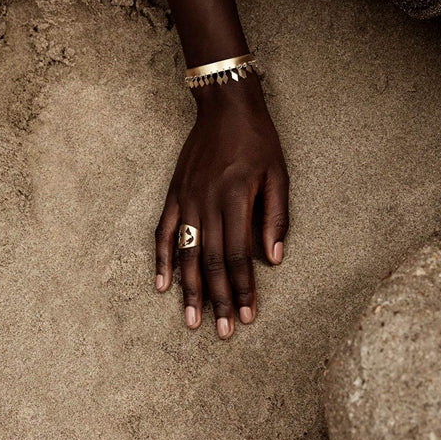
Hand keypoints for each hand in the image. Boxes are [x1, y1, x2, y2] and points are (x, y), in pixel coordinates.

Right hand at [154, 75, 289, 338]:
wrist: (225, 107)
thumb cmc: (258, 141)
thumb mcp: (278, 174)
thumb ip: (275, 217)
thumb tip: (274, 259)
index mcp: (234, 199)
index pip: (237, 255)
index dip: (243, 288)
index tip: (247, 316)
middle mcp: (207, 203)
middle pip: (210, 261)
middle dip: (218, 299)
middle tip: (223, 331)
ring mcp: (187, 199)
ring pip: (186, 253)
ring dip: (189, 289)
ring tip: (193, 320)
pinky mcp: (174, 194)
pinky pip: (164, 231)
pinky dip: (162, 259)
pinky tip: (162, 284)